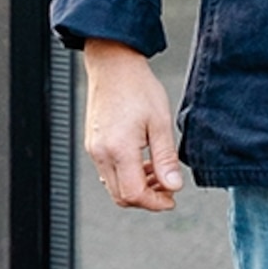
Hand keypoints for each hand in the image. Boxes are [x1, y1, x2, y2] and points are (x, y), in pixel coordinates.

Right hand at [83, 40, 183, 209]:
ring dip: (136, 187)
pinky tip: (142, 162)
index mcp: (119, 149)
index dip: (155, 203)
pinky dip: (126, 175)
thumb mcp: (160, 122)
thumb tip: (174, 185)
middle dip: (147, 199)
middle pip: (121, 196)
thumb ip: (165, 158)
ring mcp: (94, 149)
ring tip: (158, 173)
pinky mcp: (93, 144)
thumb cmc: (136, 87)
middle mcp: (101, 153)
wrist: (114, 65)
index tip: (171, 199)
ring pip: (113, 186)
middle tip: (167, 189)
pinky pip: (108, 172)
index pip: (134, 194)